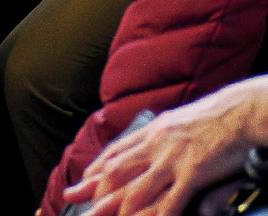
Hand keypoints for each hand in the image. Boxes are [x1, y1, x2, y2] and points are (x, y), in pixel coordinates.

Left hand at [61, 76, 267, 215]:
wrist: (240, 110)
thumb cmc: (216, 116)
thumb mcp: (180, 121)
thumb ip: (163, 137)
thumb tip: (153, 149)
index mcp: (152, 131)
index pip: (116, 151)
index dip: (97, 167)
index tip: (82, 179)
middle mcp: (155, 144)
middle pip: (117, 170)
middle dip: (93, 188)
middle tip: (74, 198)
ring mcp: (172, 159)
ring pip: (137, 188)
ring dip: (117, 207)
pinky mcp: (192, 173)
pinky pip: (171, 200)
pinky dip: (158, 214)